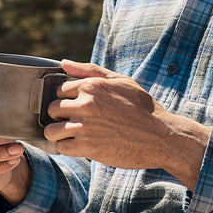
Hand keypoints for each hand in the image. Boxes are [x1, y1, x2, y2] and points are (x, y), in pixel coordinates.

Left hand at [44, 60, 208, 190]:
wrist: (160, 136)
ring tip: (72, 135)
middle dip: (60, 116)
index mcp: (92, 86)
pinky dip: (67, 148)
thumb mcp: (121, 81)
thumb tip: (64, 63)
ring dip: (59, 134)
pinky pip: (61, 148)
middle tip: (74, 122)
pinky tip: (79, 146)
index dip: (67, 99)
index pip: (59, 90)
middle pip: (52, 110)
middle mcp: (85, 104)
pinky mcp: (87, 147)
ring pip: (51, 131)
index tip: (76, 107)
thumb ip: (90, 70)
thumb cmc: (143, 108)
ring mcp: (85, 126)